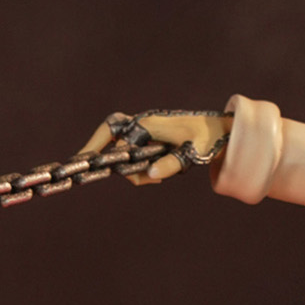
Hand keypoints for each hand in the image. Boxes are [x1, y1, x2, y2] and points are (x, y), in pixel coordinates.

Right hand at [74, 109, 232, 182]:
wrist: (221, 132)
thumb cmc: (207, 139)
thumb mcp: (191, 153)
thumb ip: (171, 164)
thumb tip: (151, 174)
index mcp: (148, 124)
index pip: (113, 133)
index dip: (95, 146)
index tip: (83, 159)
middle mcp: (143, 125)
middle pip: (113, 141)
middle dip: (112, 160)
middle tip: (109, 172)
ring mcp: (147, 132)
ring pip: (126, 154)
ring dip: (136, 171)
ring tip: (158, 179)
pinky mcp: (152, 140)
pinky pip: (137, 156)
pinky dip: (144, 170)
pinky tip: (159, 176)